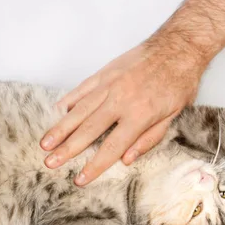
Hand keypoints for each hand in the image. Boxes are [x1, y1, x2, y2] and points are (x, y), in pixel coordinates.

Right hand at [40, 43, 203, 185]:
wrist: (178, 45)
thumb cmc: (179, 82)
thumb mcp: (174, 116)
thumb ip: (148, 139)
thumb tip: (126, 159)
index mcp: (140, 115)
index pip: (112, 147)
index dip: (94, 166)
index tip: (80, 179)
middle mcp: (120, 100)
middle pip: (88, 130)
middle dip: (67, 149)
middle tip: (49, 163)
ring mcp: (109, 84)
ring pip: (79, 110)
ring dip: (60, 128)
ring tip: (45, 143)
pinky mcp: (104, 73)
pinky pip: (81, 89)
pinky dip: (67, 102)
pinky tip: (55, 113)